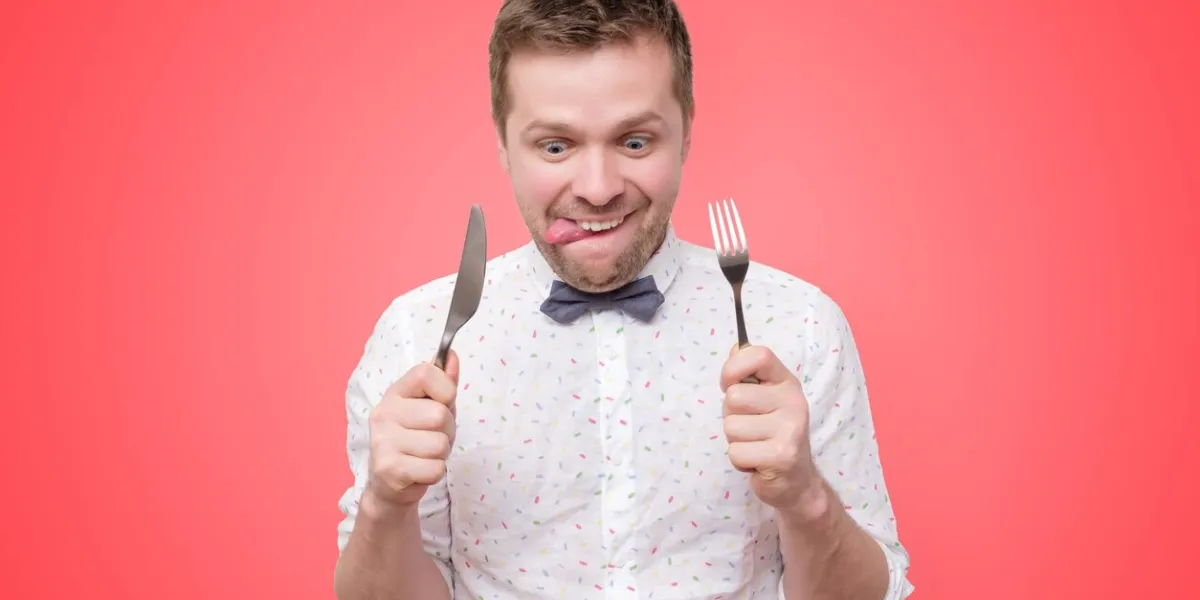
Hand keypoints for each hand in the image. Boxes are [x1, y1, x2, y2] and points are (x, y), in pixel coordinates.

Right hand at [364, 350, 459, 510]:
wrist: (390, 485)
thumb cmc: (416, 440)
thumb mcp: (431, 407)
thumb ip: (444, 383)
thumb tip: (453, 355)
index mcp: (394, 393)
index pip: (426, 373)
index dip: (445, 390)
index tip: (442, 403)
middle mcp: (384, 414)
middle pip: (439, 414)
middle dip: (447, 431)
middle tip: (431, 438)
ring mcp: (383, 442)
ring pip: (439, 444)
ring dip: (441, 454)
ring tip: (424, 456)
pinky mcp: (390, 469)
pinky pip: (435, 468)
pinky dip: (434, 473)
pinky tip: (418, 471)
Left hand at [721, 344, 827, 518]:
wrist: (797, 480)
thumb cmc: (772, 434)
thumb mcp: (765, 398)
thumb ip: (749, 374)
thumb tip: (736, 347)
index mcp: (786, 382)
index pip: (757, 355)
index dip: (732, 368)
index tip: (729, 385)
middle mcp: (793, 401)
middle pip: (733, 397)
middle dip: (732, 416)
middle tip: (751, 428)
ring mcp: (790, 428)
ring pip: (731, 427)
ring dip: (736, 441)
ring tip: (756, 445)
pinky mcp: (782, 455)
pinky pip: (736, 452)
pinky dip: (740, 461)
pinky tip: (758, 461)